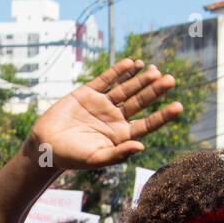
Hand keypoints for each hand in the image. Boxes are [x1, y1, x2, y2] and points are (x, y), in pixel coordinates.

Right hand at [28, 59, 182, 170]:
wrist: (45, 145)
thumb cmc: (71, 157)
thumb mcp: (96, 158)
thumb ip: (119, 153)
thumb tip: (141, 146)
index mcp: (121, 135)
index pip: (147, 124)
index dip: (162, 116)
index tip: (178, 107)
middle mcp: (115, 118)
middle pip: (140, 101)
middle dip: (154, 91)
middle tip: (170, 80)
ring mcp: (102, 104)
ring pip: (126, 88)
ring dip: (140, 79)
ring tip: (153, 70)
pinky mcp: (88, 93)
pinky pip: (106, 79)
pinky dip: (118, 71)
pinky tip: (132, 63)